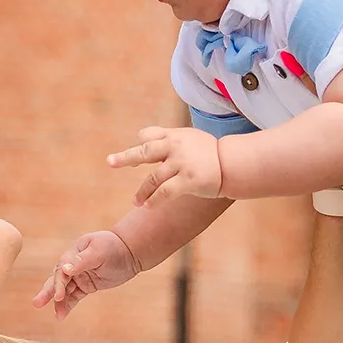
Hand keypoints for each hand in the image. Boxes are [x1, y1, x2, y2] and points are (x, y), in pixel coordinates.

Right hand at [31, 230, 140, 317]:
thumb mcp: (98, 251)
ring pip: (64, 291)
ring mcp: (78, 276)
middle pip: (57, 280)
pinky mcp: (85, 286)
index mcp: (73, 253)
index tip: (59, 295)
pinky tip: (62, 315)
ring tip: (57, 316)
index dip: (59, 283)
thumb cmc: (114, 247)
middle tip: (37, 304)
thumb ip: (81, 261)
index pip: (62, 270)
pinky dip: (68, 305)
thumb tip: (64, 269)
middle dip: (48, 292)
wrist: (130, 252)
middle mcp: (72, 265)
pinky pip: (74, 296)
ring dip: (59, 303)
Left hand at [109, 127, 224, 209]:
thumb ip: (172, 141)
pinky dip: (154, 200)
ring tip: (135, 202)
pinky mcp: (188, 180)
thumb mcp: (191, 139)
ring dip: (142, 192)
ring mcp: (181, 163)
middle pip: (144, 151)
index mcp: (174, 136)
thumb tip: (151, 145)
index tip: (135, 160)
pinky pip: (165, 192)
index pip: (148, 135)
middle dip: (125, 157)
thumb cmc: (211, 153)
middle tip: (110, 162)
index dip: (140, 145)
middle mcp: (175, 147)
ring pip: (153, 179)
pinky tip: (148, 207)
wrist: (233, 163)